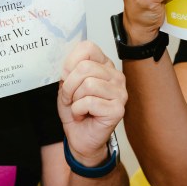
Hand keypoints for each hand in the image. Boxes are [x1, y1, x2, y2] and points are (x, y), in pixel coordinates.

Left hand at [58, 41, 126, 166]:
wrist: (80, 137)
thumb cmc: (76, 111)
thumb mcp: (67, 86)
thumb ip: (68, 71)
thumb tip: (67, 66)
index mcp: (104, 65)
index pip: (88, 47)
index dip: (71, 62)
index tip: (66, 76)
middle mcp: (116, 76)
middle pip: (85, 67)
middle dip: (69, 85)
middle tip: (70, 98)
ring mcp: (120, 92)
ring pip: (88, 84)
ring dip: (75, 99)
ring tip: (78, 107)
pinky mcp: (118, 108)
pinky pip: (89, 102)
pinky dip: (78, 110)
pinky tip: (83, 115)